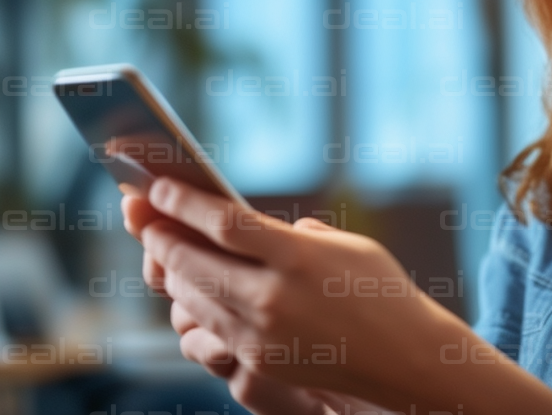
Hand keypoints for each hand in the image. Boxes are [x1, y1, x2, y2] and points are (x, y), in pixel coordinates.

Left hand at [120, 178, 551, 414]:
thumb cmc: (380, 292)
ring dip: (172, 271)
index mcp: (299, 256)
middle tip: (146, 218)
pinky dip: (192, 305)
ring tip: (166, 251)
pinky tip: (191, 291)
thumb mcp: (346, 246)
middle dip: (163, 236)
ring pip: (193, 296)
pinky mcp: (258, 363)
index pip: (224, 222)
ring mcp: (263, 334)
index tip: (158, 187)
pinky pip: (206, 329)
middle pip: (195, 260)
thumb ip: (296, 234)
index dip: (183, 203)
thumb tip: (250, 227)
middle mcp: (275, 296)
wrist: (405, 360)